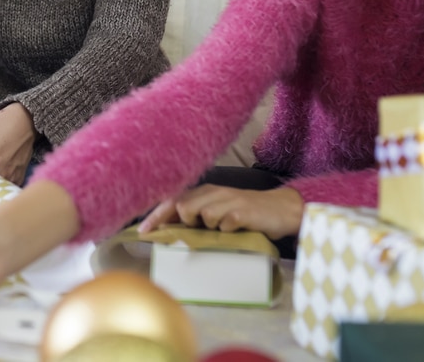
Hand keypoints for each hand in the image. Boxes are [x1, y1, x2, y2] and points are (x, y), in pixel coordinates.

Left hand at [139, 184, 303, 240]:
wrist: (281, 210)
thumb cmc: (246, 213)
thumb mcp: (219, 211)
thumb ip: (198, 216)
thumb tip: (171, 229)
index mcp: (205, 192)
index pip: (173, 200)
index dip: (156, 216)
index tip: (142, 232)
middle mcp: (214, 192)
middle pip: (183, 207)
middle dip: (184, 223)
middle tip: (197, 230)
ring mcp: (229, 200)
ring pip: (203, 216)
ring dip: (209, 228)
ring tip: (225, 229)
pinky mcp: (243, 211)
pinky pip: (225, 224)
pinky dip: (228, 230)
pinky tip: (237, 229)